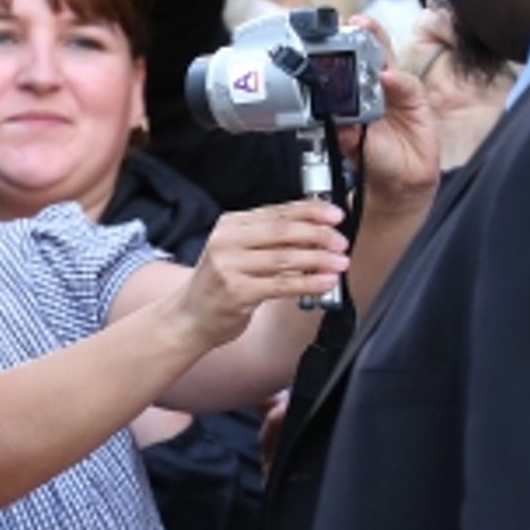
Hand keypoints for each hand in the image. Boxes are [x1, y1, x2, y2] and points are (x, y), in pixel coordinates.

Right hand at [175, 199, 349, 350]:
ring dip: (318, 259)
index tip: (335, 215)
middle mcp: (227, 242)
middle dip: (318, 235)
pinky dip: (308, 283)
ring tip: (340, 262)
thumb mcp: (238, 252)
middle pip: (282, 232)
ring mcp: (229, 267)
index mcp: (230, 225)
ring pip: (284, 258)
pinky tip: (326, 282)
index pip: (277, 212)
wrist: (189, 318)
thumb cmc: (218, 286)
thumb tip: (317, 231)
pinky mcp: (237, 292)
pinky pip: (282, 285)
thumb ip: (270, 240)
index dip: (310, 211)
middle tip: (340, 242)